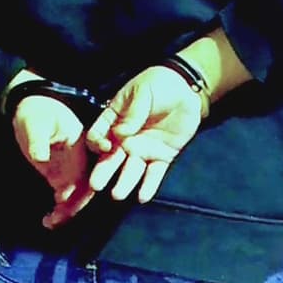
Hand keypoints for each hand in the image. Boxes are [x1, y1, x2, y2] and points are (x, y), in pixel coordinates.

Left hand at [12, 93, 94, 228]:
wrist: (34, 110)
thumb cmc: (37, 112)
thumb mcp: (35, 123)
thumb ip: (38, 140)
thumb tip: (40, 157)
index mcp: (82, 145)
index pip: (84, 170)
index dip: (77, 188)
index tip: (62, 200)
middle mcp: (83, 159)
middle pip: (86, 188)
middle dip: (73, 207)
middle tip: (55, 219)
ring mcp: (74, 168)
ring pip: (77, 195)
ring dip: (66, 211)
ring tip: (49, 222)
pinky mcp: (64, 175)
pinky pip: (67, 196)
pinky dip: (60, 208)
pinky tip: (50, 218)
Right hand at [85, 65, 204, 203]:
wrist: (186, 90)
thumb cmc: (158, 85)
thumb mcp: (141, 92)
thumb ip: (132, 113)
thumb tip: (122, 133)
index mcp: (114, 121)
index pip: (99, 136)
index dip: (97, 143)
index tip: (103, 147)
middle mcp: (125, 139)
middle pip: (111, 158)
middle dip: (103, 171)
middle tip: (96, 185)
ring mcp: (143, 149)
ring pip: (131, 170)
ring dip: (124, 182)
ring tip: (117, 194)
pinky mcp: (162, 156)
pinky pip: (154, 174)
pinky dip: (148, 185)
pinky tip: (142, 196)